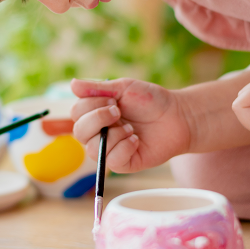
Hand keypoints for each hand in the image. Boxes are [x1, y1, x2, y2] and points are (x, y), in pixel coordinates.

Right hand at [70, 78, 190, 172]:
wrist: (177, 116)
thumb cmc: (150, 100)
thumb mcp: (123, 88)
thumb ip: (97, 88)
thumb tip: (72, 84)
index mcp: (95, 114)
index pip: (75, 113)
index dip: (91, 105)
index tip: (113, 99)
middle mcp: (98, 133)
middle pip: (78, 132)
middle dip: (98, 119)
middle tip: (118, 111)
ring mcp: (109, 150)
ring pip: (92, 149)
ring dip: (113, 134)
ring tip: (131, 127)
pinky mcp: (123, 164)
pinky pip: (112, 161)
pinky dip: (124, 147)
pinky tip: (136, 139)